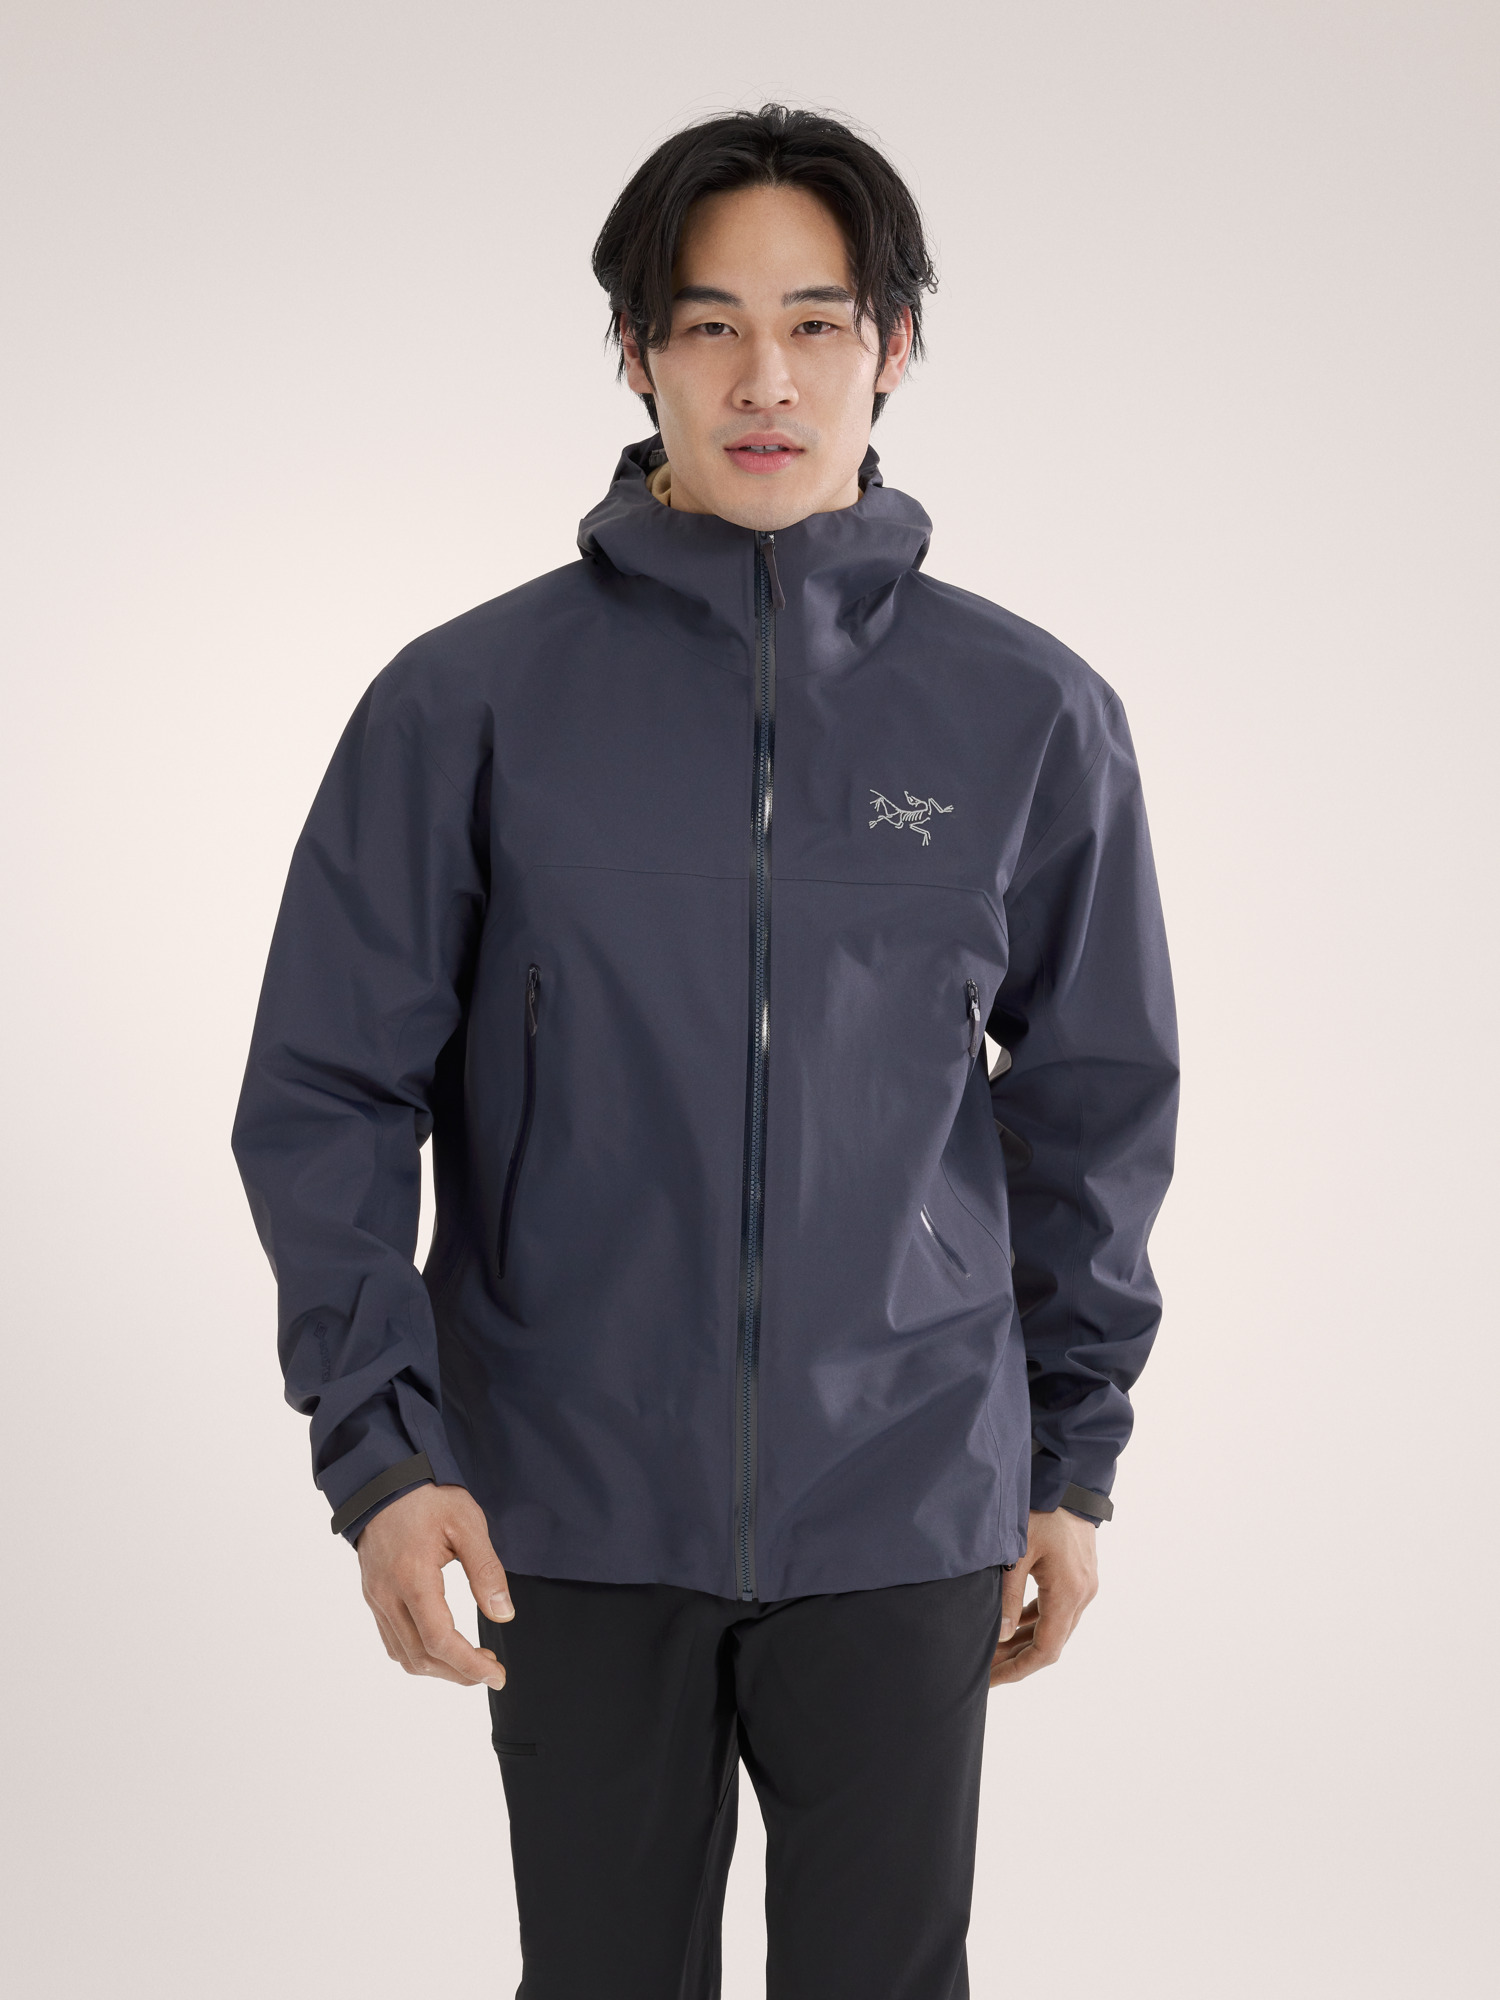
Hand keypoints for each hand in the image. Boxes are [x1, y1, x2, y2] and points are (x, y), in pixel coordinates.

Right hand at [355, 1482, 513, 1689]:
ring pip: (404, 1655)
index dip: (469, 1665)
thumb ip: (486, 1571)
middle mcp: (387, 1595)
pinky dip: (418, 1655)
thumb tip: (504, 1614)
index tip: (497, 1675)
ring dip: (439, 1668)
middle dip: (459, 1673)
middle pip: (420, 1657)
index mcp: (412, 1577)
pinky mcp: (372, 1597)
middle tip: (491, 1669)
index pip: (439, 1640)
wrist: (383, 1481)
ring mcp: (375, 1599)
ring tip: (472, 1662)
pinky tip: (442, 1648)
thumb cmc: (428, 1499)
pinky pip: (392, 1641)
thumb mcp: (467, 1524)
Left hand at [989, 1507, 1098, 1686]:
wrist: (1070, 1483)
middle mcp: (1082, 1595)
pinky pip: (1057, 1609)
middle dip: (1018, 1658)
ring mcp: (1084, 1586)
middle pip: (1051, 1643)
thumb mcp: (1017, 1553)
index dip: (1018, 1668)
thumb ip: (1008, 1597)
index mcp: (1069, 1593)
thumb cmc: (1042, 1512)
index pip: (1046, 1649)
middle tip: (986, 1668)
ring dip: (1026, 1640)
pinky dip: (1036, 1620)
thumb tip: (1001, 1635)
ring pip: (1055, 1627)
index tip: (992, 1678)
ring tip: (994, 1650)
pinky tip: (1013, 1624)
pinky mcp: (1079, 1576)